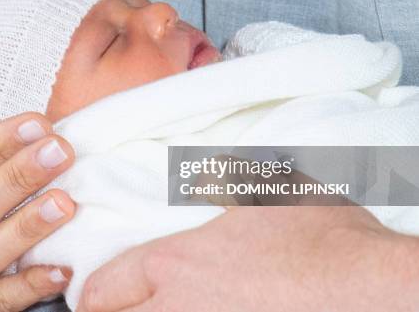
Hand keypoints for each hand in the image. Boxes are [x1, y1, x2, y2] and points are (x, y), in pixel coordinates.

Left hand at [77, 206, 418, 311]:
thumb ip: (231, 179)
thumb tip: (217, 167)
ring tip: (160, 310)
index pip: (106, 287)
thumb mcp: (273, 192)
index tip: (91, 299)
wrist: (374, 289)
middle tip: (121, 307)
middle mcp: (178, 309)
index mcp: (178, 263)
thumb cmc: (326, 241)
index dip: (94, 294)